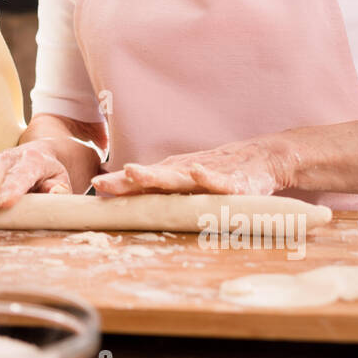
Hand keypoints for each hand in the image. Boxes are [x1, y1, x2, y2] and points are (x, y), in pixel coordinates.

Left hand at [92, 139, 287, 196]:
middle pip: (152, 178)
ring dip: (156, 175)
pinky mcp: (233, 182)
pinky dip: (208, 177)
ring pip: (179, 178)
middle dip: (127, 180)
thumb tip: (128, 200)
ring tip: (135, 172)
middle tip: (102, 183)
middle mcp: (185, 173)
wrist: (261, 157)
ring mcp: (208, 175)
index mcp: (174, 176)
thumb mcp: (187, 182)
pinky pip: (219, 181)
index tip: (95, 186)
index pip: (142, 183)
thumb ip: (162, 192)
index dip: (119, 184)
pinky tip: (197, 172)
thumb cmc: (218, 172)